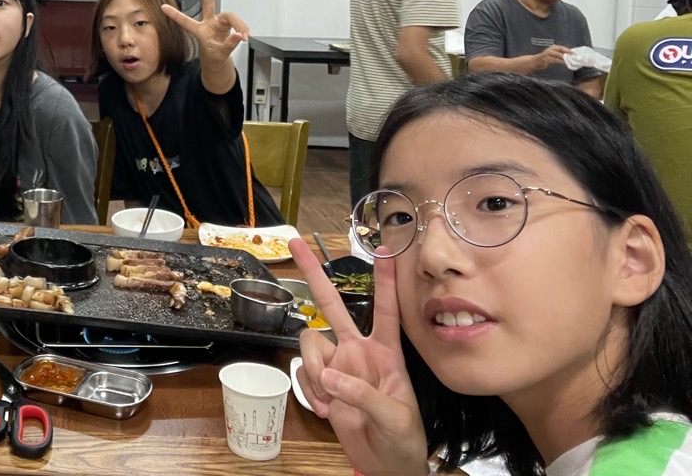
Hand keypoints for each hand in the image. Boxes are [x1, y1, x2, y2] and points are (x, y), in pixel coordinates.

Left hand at [159, 0, 248, 65]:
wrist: (218, 62)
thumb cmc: (214, 58)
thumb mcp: (220, 54)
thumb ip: (229, 44)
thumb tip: (238, 35)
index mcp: (200, 31)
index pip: (185, 21)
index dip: (174, 14)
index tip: (163, 7)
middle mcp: (208, 23)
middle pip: (208, 2)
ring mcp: (218, 22)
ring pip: (230, 16)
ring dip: (239, 25)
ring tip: (245, 36)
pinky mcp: (227, 24)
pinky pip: (237, 22)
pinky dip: (242, 28)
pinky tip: (245, 35)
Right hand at [288, 237, 429, 475]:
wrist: (384, 467)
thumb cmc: (403, 441)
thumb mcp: (394, 419)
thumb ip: (364, 395)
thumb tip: (332, 377)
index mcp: (386, 353)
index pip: (386, 309)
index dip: (385, 279)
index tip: (384, 249)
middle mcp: (358, 351)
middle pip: (332, 305)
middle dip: (314, 275)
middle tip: (296, 244)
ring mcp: (337, 365)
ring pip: (311, 344)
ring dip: (316, 373)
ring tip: (331, 401)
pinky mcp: (322, 383)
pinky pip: (304, 373)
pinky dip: (311, 392)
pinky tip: (327, 410)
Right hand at [531, 44, 570, 70]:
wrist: (535, 61)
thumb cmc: (546, 58)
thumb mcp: (553, 54)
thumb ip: (560, 54)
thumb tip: (569, 56)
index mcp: (552, 47)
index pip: (562, 48)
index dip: (568, 50)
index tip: (574, 53)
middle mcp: (550, 50)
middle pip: (560, 51)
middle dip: (567, 54)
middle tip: (573, 57)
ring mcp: (547, 55)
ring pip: (557, 56)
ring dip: (564, 59)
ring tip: (570, 61)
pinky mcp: (545, 60)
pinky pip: (554, 61)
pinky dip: (560, 62)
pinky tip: (564, 63)